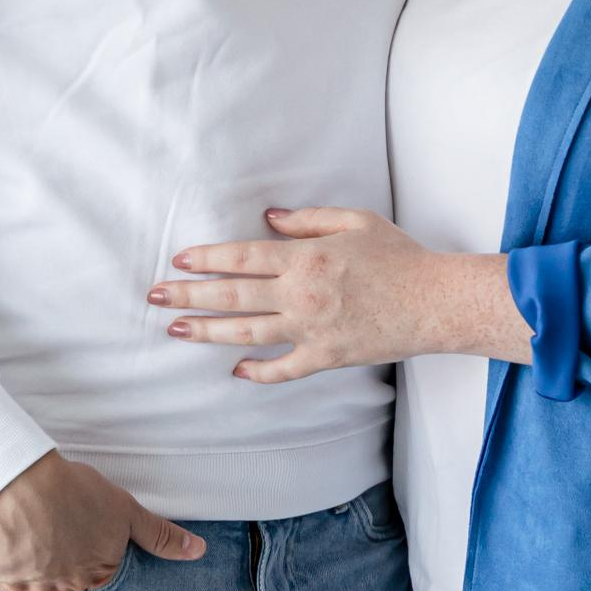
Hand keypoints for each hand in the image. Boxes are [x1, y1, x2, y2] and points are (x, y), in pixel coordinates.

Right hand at [0, 452, 204, 590]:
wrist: (20, 480)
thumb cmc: (75, 492)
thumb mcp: (125, 510)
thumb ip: (160, 536)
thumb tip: (198, 552)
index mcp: (96, 577)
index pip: (97, 574)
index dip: (87, 547)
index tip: (77, 528)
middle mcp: (63, 590)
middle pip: (63, 580)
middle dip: (59, 556)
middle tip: (52, 526)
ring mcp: (27, 587)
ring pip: (30, 579)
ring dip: (29, 558)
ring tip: (29, 526)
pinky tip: (5, 534)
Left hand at [150, 208, 531, 384]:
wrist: (435, 302)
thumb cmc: (399, 257)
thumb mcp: (355, 221)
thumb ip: (307, 220)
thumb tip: (269, 218)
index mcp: (305, 258)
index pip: (241, 257)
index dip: (205, 259)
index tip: (179, 260)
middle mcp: (300, 295)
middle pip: (232, 295)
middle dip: (188, 296)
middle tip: (155, 296)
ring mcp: (311, 330)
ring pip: (246, 333)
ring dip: (207, 332)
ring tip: (175, 330)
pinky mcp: (326, 357)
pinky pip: (283, 369)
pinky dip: (258, 372)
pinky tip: (235, 370)